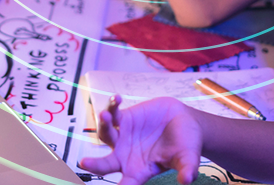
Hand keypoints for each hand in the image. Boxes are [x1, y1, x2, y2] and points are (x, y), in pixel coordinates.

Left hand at [80, 95, 204, 184]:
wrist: (185, 122)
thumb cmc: (185, 145)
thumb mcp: (188, 158)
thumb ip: (187, 170)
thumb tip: (188, 181)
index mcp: (139, 171)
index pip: (127, 183)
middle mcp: (126, 156)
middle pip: (106, 163)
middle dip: (95, 164)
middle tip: (84, 163)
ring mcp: (122, 137)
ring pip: (105, 134)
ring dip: (104, 126)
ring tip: (105, 115)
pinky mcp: (124, 119)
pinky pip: (113, 113)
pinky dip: (113, 106)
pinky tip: (117, 98)